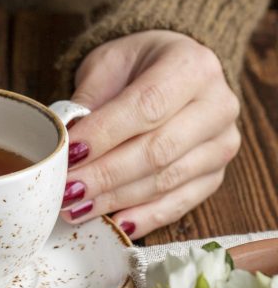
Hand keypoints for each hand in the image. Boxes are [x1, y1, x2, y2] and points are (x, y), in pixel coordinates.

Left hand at [62, 30, 239, 237]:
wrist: (172, 69)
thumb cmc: (135, 64)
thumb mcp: (107, 64)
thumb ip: (89, 100)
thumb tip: (66, 145)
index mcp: (191, 65)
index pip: (146, 106)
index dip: (105, 134)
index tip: (69, 153)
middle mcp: (217, 104)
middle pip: (157, 149)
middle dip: (105, 174)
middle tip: (66, 189)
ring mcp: (222, 142)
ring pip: (167, 180)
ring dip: (118, 199)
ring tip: (77, 207)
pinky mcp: (217, 173)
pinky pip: (181, 202)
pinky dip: (146, 216)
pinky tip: (115, 224)